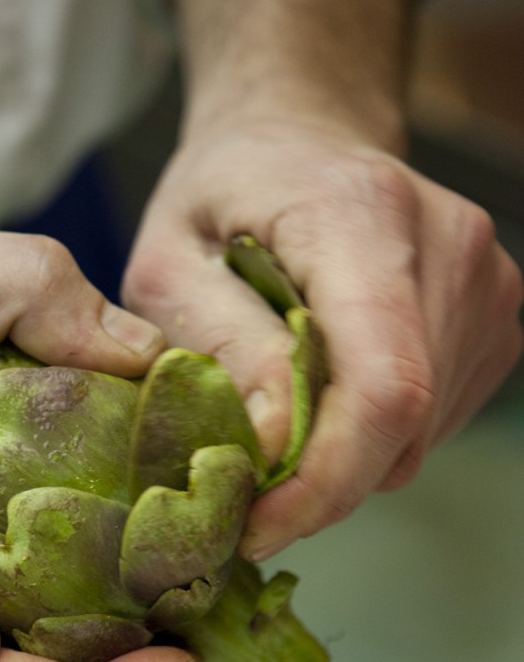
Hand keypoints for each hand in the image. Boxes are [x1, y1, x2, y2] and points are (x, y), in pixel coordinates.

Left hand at [123, 0, 521, 560]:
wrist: (298, 137)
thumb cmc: (220, 198)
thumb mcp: (171, 262)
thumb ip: (218, 345)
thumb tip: (276, 444)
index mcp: (362, 214)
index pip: (382, 384)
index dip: (326, 479)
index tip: (257, 524)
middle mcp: (451, 244)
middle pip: (405, 421)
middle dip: (321, 482)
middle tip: (249, 491)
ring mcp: (487, 281)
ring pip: (420, 433)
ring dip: (344, 460)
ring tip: (282, 415)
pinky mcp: (494, 316)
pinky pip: (433, 420)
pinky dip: (374, 436)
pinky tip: (329, 390)